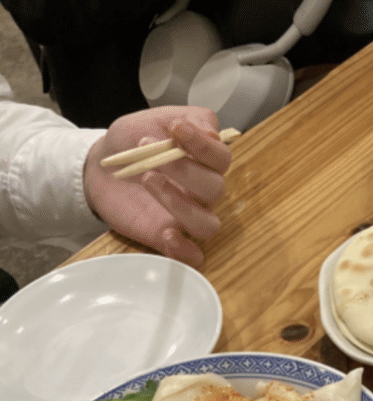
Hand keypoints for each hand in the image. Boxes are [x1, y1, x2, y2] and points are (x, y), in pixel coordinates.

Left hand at [84, 106, 232, 266]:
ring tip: (147, 179)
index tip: (175, 128)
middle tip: (146, 147)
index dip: (203, 145)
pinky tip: (169, 234)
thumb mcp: (158, 118)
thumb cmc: (132, 140)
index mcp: (206, 163)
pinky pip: (191, 256)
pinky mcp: (167, 237)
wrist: (97, 163)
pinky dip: (185, 250)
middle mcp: (203, 193)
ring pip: (208, 224)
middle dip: (182, 168)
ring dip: (181, 203)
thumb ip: (192, 119)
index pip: (222, 158)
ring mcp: (187, 217)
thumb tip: (213, 134)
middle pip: (215, 189)